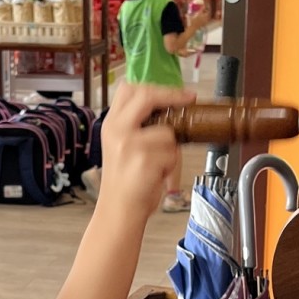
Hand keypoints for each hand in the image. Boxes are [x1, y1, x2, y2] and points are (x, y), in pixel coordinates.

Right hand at [98, 82, 194, 220]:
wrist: (118, 211)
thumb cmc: (126, 182)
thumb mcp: (122, 146)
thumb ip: (138, 126)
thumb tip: (170, 108)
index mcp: (111, 124)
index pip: (129, 89)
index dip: (156, 87)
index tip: (178, 93)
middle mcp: (117, 130)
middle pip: (148, 97)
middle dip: (172, 96)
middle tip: (188, 100)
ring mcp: (130, 144)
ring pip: (167, 132)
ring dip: (172, 151)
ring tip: (159, 167)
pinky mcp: (144, 160)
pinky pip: (172, 155)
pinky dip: (172, 167)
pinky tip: (159, 177)